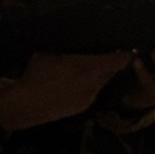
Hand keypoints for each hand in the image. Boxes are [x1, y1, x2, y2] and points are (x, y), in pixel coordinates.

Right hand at [0, 51, 132, 131]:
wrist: (25, 104)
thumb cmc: (35, 75)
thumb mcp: (48, 54)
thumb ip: (67, 51)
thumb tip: (73, 46)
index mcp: (87, 66)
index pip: (118, 60)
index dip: (126, 55)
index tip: (128, 50)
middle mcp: (93, 83)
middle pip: (112, 72)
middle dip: (110, 65)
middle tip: (105, 57)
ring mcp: (89, 96)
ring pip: (101, 83)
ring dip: (98, 76)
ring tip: (85, 71)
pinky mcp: (83, 107)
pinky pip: (92, 93)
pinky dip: (88, 87)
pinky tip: (74, 85)